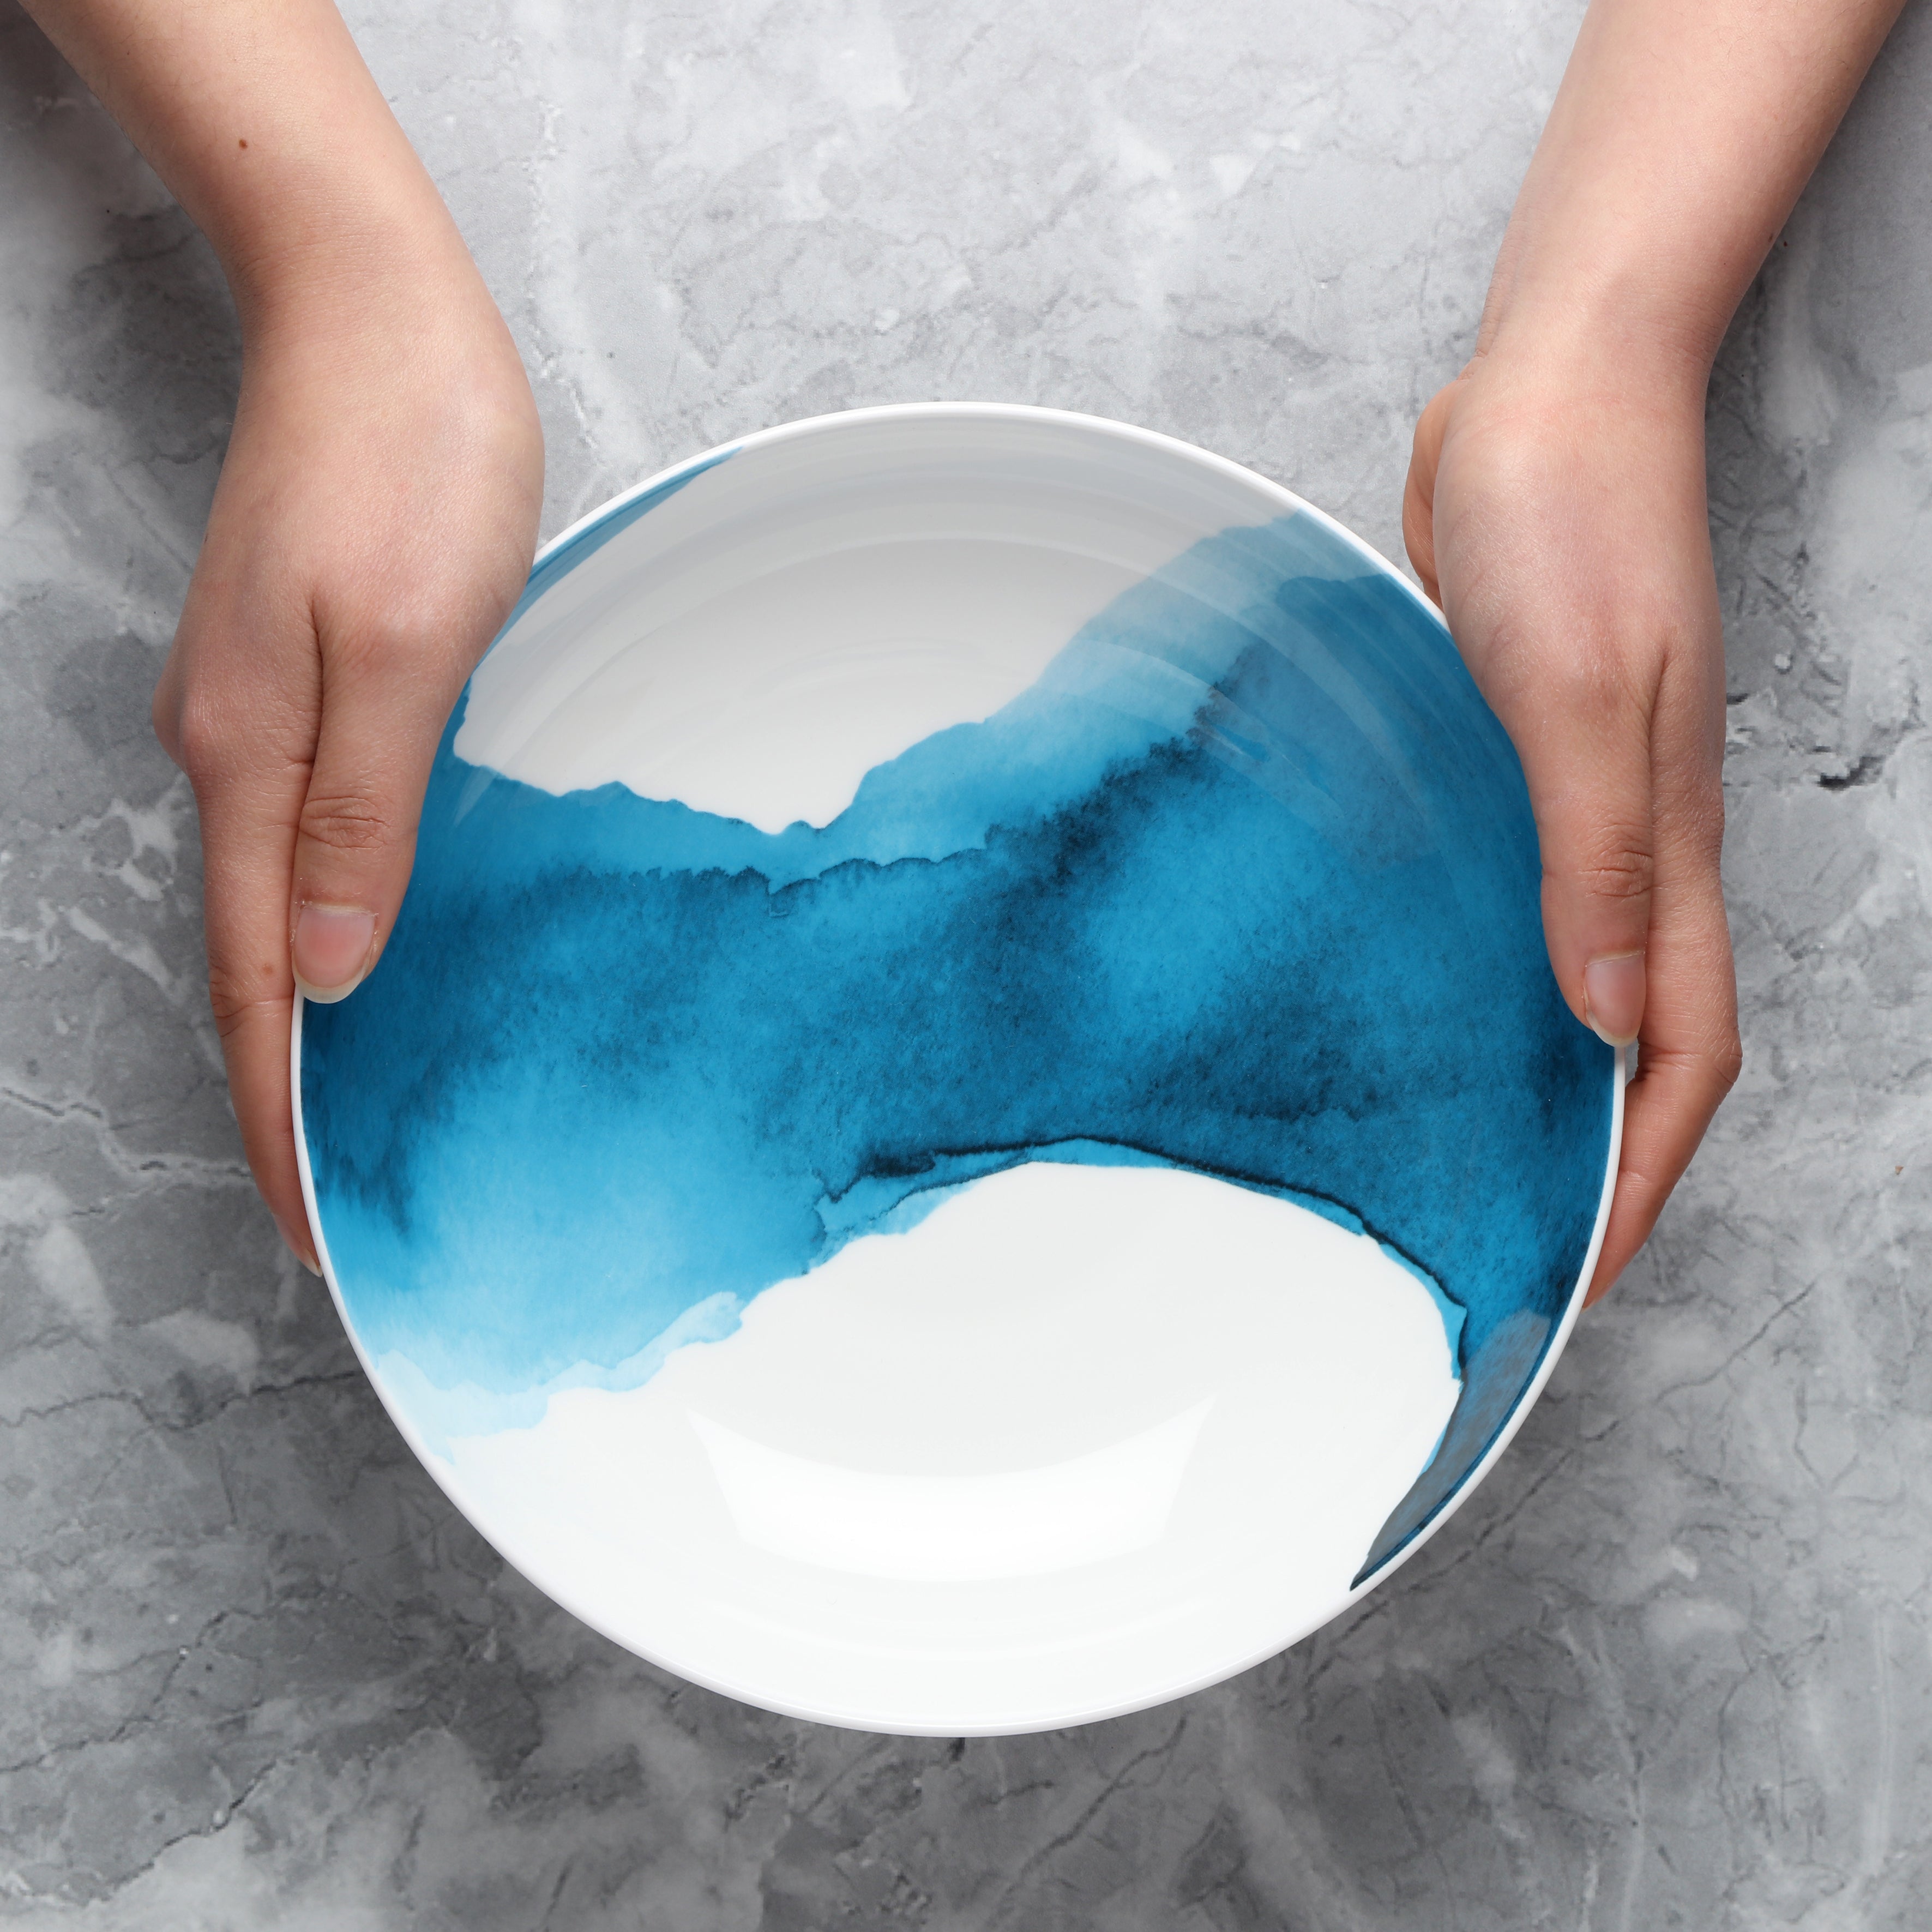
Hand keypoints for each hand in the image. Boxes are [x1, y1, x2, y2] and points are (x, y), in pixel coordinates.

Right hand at [152, 255, 541, 1268]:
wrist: (375, 314)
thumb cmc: (407, 456)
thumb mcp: (403, 642)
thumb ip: (360, 809)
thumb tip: (333, 965)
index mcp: (253, 762)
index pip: (262, 987)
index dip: (282, 1118)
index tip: (314, 1229)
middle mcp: (235, 754)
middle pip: (253, 968)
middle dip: (287, 1099)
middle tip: (338, 1211)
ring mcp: (260, 718)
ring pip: (276, 912)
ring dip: (309, 1024)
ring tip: (355, 1124)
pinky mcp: (301, 682)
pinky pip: (304, 843)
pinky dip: (328, 931)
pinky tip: (367, 962)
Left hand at [1403, 347, 1739, 1300]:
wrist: (1545, 394)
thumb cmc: (1571, 520)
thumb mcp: (1580, 698)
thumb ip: (1593, 858)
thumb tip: (1604, 1017)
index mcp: (1665, 843)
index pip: (1682, 1050)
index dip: (1643, 1169)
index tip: (1583, 1264)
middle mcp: (1632, 841)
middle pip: (1639, 1035)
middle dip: (1598, 1151)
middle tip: (1520, 1237)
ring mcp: (1575, 802)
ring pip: (1578, 975)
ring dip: (1545, 1070)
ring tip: (1472, 1152)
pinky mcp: (1516, 761)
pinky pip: (1520, 900)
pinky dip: (1498, 972)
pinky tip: (1433, 996)